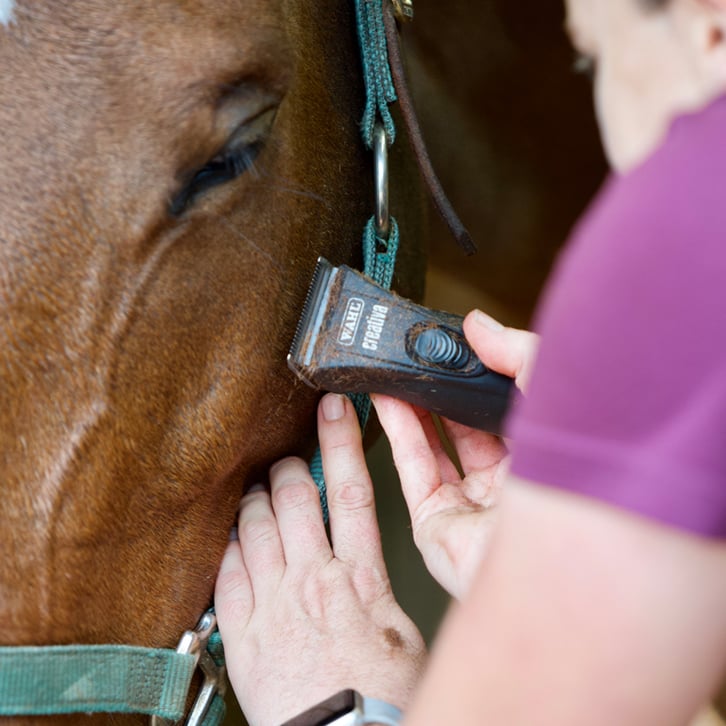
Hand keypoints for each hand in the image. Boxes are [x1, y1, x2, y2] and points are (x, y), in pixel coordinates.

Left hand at [214, 394, 425, 725]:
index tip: (334, 408)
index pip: (352, 490)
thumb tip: (372, 562)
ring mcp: (273, 601)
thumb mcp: (401, 631)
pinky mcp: (243, 629)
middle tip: (288, 460)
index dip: (342, 442)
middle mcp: (313, 578)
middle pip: (295, 497)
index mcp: (360, 577)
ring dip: (256, 499)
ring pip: (256, 525)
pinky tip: (232, 535)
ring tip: (259, 491)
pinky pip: (226, 570)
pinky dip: (228, 543)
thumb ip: (380, 587)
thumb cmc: (381, 696)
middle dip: (288, 467)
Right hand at [372, 310, 537, 598]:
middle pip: (468, 426)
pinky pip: (412, 467)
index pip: (511, 407)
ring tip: (395, 369)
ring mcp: (474, 506)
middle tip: (422, 356)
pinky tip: (385, 397)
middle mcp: (513, 484)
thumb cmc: (582, 488)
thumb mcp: (558, 395)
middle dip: (443, 390)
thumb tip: (478, 324)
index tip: (462, 345)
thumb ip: (519, 353)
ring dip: (412, 406)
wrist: (564, 565)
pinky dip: (395, 430)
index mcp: (552, 457)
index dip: (485, 375)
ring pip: (436, 445)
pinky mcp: (438, 523)